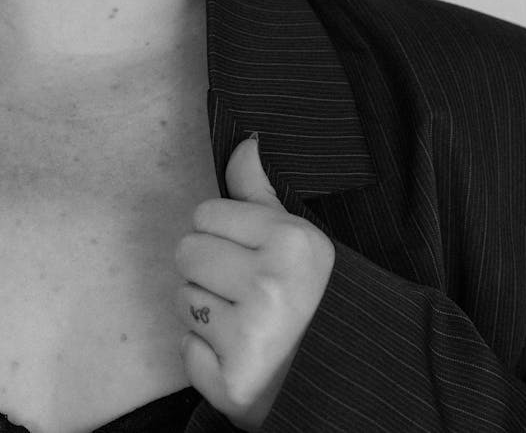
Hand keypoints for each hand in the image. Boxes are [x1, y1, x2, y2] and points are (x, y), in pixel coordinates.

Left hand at [175, 136, 334, 430]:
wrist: (343, 377)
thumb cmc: (311, 296)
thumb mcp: (297, 236)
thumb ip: (260, 191)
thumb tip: (245, 142)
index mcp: (292, 243)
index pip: (205, 213)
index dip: (223, 233)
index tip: (249, 253)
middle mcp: (272, 287)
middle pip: (186, 252)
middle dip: (208, 270)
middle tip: (244, 289)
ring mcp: (252, 338)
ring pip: (182, 300)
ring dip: (205, 312)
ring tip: (245, 322)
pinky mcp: (233, 383)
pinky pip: (186, 350)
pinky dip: (205, 357)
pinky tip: (238, 355)